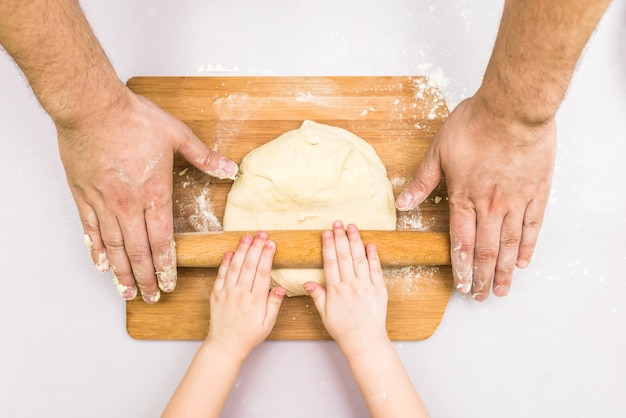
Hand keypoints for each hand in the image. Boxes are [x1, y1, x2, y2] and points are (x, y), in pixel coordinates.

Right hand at [57, 88, 237, 302]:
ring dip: (122, 272)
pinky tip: (101, 264)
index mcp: (154, 194)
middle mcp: (128, 205)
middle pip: (138, 251)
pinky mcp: (84, 195)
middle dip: (146, 278)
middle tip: (150, 298)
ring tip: (127, 291)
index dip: (166, 265)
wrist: (92, 106)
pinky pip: (90, 230)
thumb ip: (204, 157)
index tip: (168, 283)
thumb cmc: (132, 118)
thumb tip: (229, 167)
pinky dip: (96, 250)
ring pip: (113, 247)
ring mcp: (104, 202)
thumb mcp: (177, 135)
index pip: (162, 240)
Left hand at [206, 231, 285, 359]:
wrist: (225, 345)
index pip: (263, 273)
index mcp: (255, 300)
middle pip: (249, 265)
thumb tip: (281, 288)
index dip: (267, 256)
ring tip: (247, 237)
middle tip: (262, 234)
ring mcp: (227, 293)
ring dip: (242, 250)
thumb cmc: (249, 335)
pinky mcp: (216, 294)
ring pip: (235, 266)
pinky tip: (229, 251)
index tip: (271, 244)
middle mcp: (240, 294)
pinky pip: (221, 275)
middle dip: (256, 247)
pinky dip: (225, 262)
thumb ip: (274, 304)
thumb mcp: (268, 323)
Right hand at [305, 221, 388, 355]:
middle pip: (344, 256)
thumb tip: (307, 282)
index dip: (328, 246)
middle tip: (338, 223)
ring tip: (352, 227)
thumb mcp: (324, 313)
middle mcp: (350, 285)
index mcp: (335, 290)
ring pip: (359, 259)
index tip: (327, 233)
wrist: (364, 341)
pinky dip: (373, 256)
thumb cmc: (343, 329)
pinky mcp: (379, 289)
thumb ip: (317, 295)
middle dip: (340, 237)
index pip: (331, 262)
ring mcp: (365, 286)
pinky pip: (376, 270)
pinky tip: (370, 244)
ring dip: (355, 241)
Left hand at [395, 96, 555, 300]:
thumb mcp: (439, 151)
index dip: (460, 268)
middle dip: (480, 277)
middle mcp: (491, 207)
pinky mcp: (537, 193)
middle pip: (484, 251)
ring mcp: (516, 202)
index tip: (460, 286)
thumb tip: (403, 203)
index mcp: (464, 198)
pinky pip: (532, 227)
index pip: (460, 243)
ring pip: (509, 246)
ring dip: (503, 271)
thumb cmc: (475, 125)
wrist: (513, 109)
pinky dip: (527, 247)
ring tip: (500, 290)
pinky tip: (523, 262)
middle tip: (479, 297)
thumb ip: (422, 181)